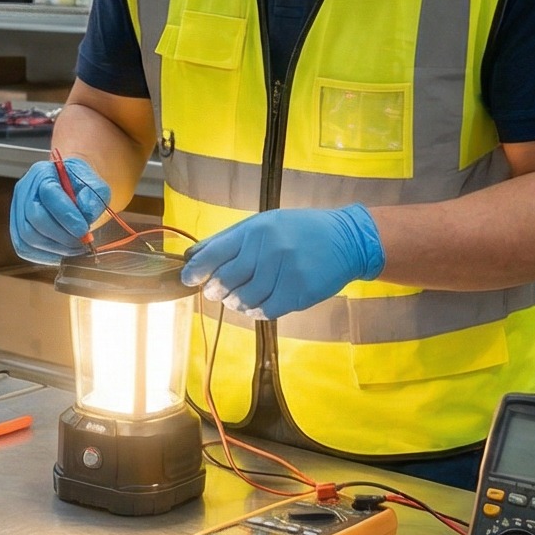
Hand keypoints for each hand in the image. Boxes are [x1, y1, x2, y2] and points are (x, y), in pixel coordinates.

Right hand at [10, 157, 111, 262]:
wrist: (72, 191)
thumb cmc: (82, 187)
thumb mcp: (95, 184)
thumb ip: (94, 195)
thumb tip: (87, 212)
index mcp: (42, 173)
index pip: (49, 194)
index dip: (67, 215)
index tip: (84, 230)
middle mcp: (24, 190)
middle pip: (34, 217)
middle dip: (61, 235)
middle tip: (82, 242)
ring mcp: (17, 211)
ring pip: (28, 236)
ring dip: (55, 247)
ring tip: (76, 248)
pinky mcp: (17, 230)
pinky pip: (25, 249)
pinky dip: (46, 255)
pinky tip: (63, 252)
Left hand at [179, 205, 384, 318]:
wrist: (346, 239)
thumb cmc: (299, 230)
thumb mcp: (263, 223)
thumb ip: (228, 239)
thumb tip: (191, 256)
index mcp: (255, 230)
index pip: (212, 254)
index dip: (195, 271)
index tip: (188, 279)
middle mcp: (268, 250)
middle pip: (224, 282)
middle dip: (215, 291)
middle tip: (218, 291)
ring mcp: (284, 272)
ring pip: (243, 300)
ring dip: (236, 303)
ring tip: (241, 296)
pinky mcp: (298, 293)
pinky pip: (264, 311)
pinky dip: (256, 311)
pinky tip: (260, 302)